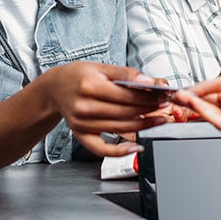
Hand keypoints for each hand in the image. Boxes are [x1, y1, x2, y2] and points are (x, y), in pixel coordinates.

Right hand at [46, 62, 168, 156]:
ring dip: (144, 126)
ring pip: (120, 128)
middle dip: (150, 110)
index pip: (127, 95)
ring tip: (159, 119)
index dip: (149, 96)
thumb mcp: (101, 67)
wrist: (55, 88)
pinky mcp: (81, 135)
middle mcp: (84, 106)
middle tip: (165, 106)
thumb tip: (150, 81)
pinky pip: (102, 149)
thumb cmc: (79, 76)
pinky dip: (120, 152)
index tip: (163, 95)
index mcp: (90, 86)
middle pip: (126, 112)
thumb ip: (127, 74)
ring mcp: (82, 124)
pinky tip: (137, 147)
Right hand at [171, 73, 220, 136]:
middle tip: (178, 95)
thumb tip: (192, 89)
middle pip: (204, 103)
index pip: (208, 93)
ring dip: (192, 103)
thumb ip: (206, 86)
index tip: (183, 90)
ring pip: (205, 111)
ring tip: (181, 97)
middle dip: (190, 98)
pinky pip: (210, 118)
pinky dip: (199, 110)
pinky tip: (192, 102)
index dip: (195, 91)